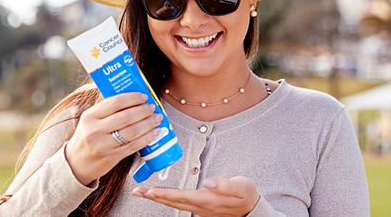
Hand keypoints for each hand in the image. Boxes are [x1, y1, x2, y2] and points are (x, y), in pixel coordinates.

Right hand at [65, 92, 162, 185]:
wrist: (76, 164)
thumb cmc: (87, 138)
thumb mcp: (89, 121)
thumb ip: (106, 110)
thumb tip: (133, 99)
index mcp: (89, 116)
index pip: (115, 102)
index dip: (132, 98)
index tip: (144, 96)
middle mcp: (95, 130)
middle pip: (126, 117)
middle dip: (143, 111)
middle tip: (152, 107)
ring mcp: (104, 145)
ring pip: (132, 131)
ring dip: (148, 123)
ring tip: (157, 118)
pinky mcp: (112, 157)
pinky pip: (134, 145)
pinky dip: (147, 137)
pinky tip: (155, 132)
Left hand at [131, 176, 259, 216]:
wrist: (252, 209)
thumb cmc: (246, 195)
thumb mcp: (242, 187)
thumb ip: (224, 185)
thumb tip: (208, 182)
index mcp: (209, 200)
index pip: (182, 196)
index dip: (164, 194)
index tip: (150, 191)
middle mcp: (201, 206)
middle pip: (173, 201)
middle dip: (154, 196)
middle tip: (138, 191)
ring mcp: (199, 209)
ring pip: (174, 203)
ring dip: (158, 198)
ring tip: (144, 193)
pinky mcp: (200, 207)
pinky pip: (179, 203)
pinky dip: (167, 198)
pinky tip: (160, 195)